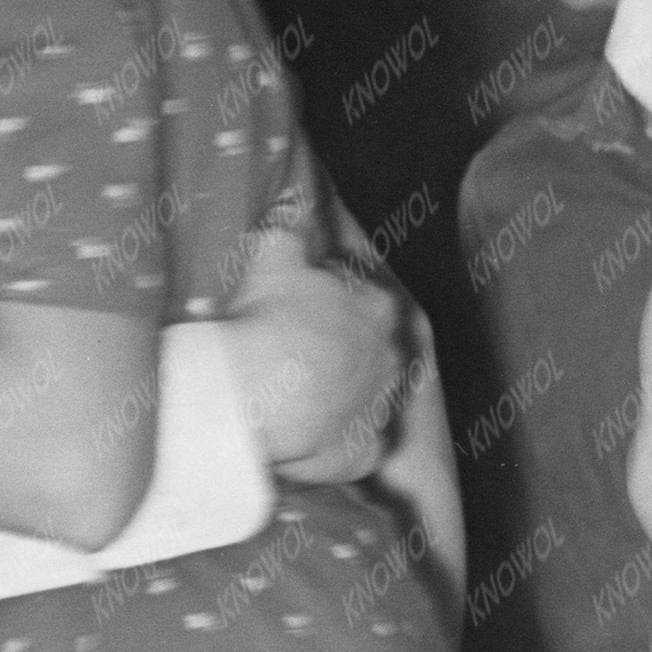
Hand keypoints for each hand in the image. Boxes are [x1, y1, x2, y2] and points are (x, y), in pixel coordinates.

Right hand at [212, 214, 410, 486]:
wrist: (259, 393)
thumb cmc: (269, 318)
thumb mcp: (275, 254)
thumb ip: (290, 225)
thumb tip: (295, 200)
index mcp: (378, 307)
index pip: (362, 298)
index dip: (329, 303)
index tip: (300, 310)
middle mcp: (392, 357)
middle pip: (370, 350)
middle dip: (341, 351)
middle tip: (297, 355)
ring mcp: (382, 407)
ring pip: (369, 398)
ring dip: (343, 396)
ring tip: (301, 398)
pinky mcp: (366, 451)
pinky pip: (358, 447)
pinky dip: (339, 444)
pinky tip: (312, 438)